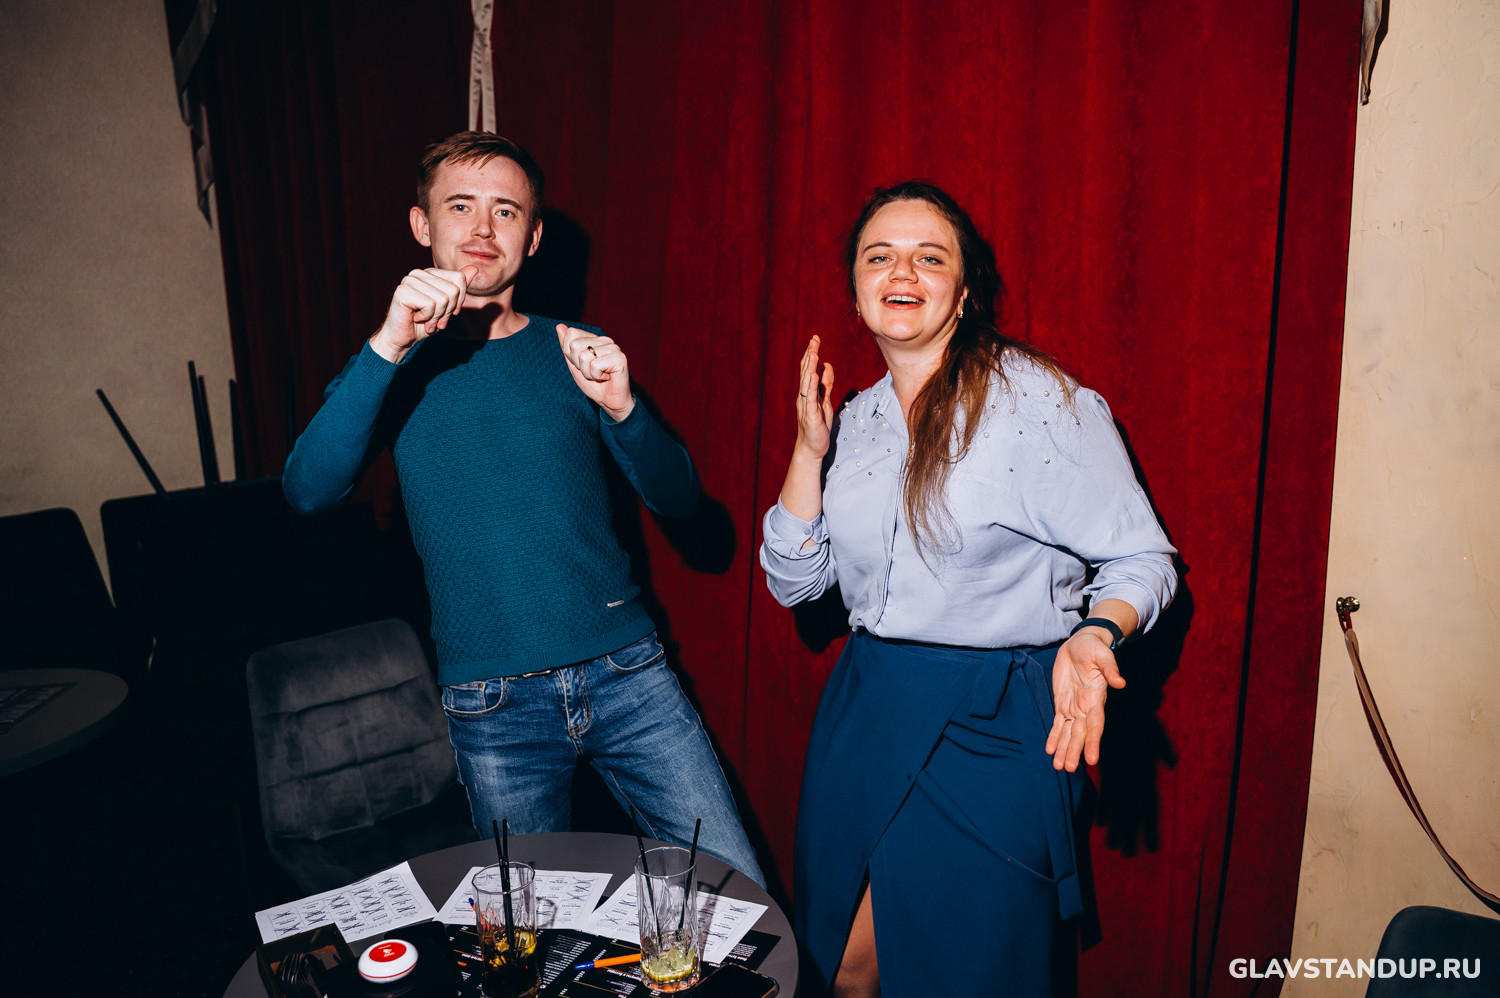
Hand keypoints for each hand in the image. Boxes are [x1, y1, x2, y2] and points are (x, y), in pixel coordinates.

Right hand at [370, 265, 478, 361]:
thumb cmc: (424, 323)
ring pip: (443, 299)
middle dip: (447, 311)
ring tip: (425, 320)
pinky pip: (430, 305)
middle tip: (434, 319)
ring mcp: (409, 280)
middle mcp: (419, 273)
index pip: (459, 278)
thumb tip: (474, 268)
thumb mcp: (448, 307)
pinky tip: (416, 318)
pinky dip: (427, 317)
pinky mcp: (403, 291)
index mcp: (431, 273)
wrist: (402, 338)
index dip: (458, 301)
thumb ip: (459, 288)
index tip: (447, 312)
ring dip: (436, 316)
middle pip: (453, 290)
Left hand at [558, 323, 633, 418]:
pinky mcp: (619, 358)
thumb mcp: (574, 365)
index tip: (583, 365)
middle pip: (575, 345)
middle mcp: (605, 340)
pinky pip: (595, 365)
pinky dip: (597, 376)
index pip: (571, 334)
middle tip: (592, 372)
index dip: (571, 354)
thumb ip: (567, 347)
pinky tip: (606, 377)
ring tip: (599, 375)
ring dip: (588, 372)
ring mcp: (613, 348)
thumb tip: (559, 326)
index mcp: (594, 339)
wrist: (609, 401)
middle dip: (579, 365)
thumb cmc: (593, 384)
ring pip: (584, 356)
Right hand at [794, 335, 835, 460]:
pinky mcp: (811, 416)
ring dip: (809, 367)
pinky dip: (811, 387)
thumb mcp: (826, 401)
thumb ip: (826, 384)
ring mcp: (806, 406)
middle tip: (814, 339)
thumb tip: (827, 366)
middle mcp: (804, 397)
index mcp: (808, 393)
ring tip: (813, 353)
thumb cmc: (818, 426)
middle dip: (810, 355)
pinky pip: (811, 399)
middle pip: (806, 372)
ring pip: (807, 383)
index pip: (808, 369)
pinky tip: (812, 376)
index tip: (815, 339)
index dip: (811, 354)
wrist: (813, 448)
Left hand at [1046, 628, 1126, 771]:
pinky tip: (1051, 751)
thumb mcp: (1102, 654)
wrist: (1081, 643)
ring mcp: (1074, 706)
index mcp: (1096, 698)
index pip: (1095, 724)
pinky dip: (1055, 737)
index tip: (1091, 760)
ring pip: (1069, 733)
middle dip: (1074, 751)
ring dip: (1065, 749)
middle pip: (1080, 734)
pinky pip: (1059, 724)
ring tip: (1059, 767)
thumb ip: (1110, 668)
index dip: (1093, 742)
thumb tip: (1121, 683)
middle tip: (1068, 769)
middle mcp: (1086, 707)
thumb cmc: (1094, 647)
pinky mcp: (1062, 702)